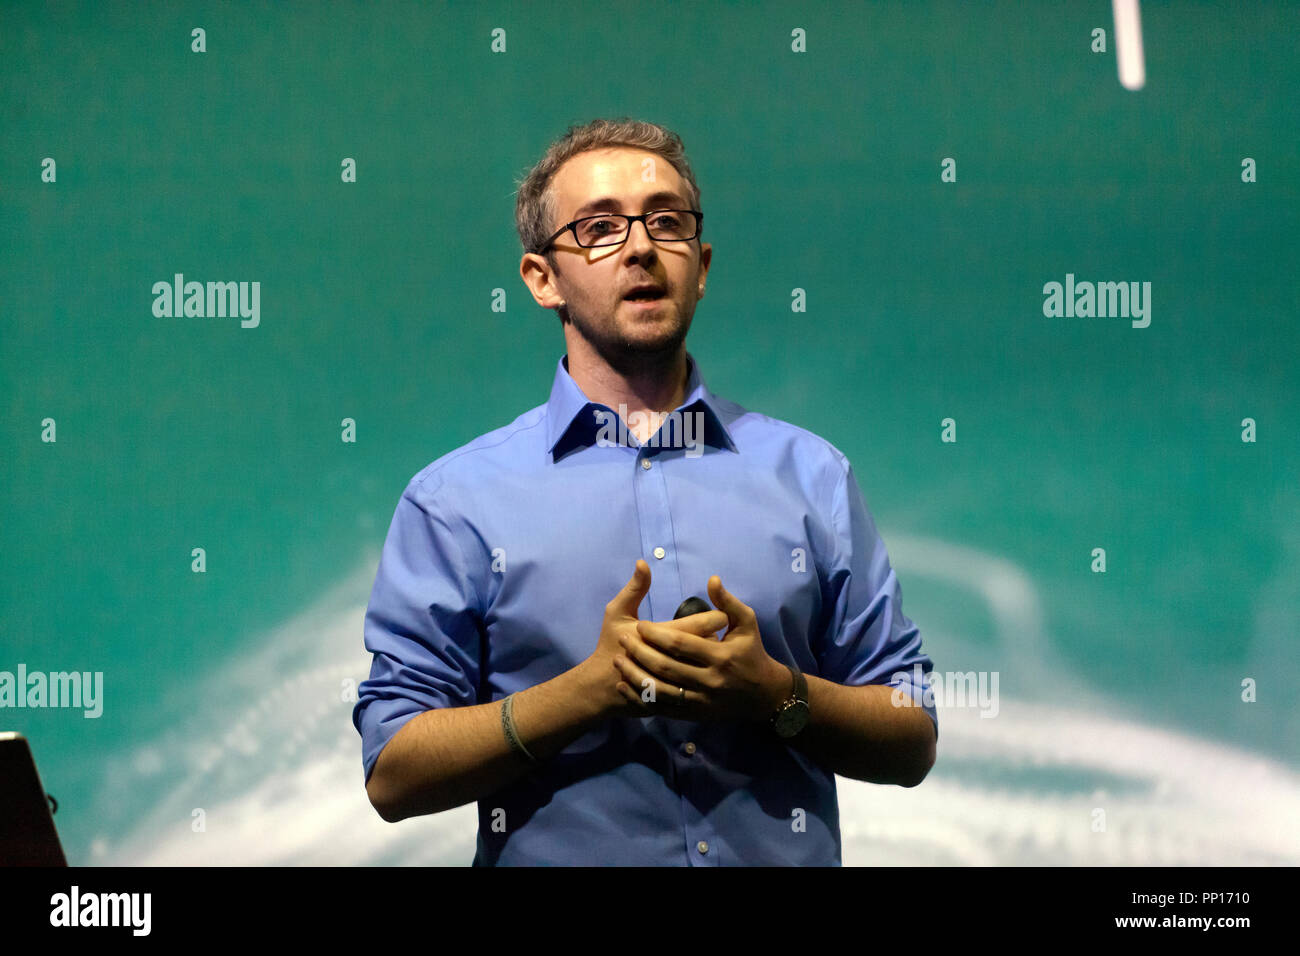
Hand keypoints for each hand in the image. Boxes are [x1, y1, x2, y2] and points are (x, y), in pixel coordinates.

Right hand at [581, 560, 710, 720]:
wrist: (601, 687)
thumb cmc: (610, 644)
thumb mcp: (617, 613)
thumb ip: (634, 588)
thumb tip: (643, 563)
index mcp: (662, 636)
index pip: (702, 624)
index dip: (717, 617)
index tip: (720, 614)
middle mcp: (673, 660)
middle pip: (710, 646)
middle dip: (719, 637)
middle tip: (723, 631)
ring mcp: (674, 682)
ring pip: (708, 668)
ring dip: (714, 658)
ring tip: (716, 650)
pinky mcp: (675, 699)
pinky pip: (700, 688)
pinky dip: (705, 678)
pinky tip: (704, 670)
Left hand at [613, 575, 788, 722]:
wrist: (763, 696)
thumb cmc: (752, 653)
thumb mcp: (747, 624)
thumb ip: (728, 602)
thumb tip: (711, 579)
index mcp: (721, 656)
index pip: (681, 644)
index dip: (657, 634)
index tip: (640, 625)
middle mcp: (709, 680)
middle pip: (666, 666)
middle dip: (640, 652)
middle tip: (623, 640)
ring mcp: (700, 701)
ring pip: (660, 690)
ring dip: (635, 675)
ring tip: (618, 660)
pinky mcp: (694, 715)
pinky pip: (662, 707)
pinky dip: (641, 697)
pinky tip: (625, 685)